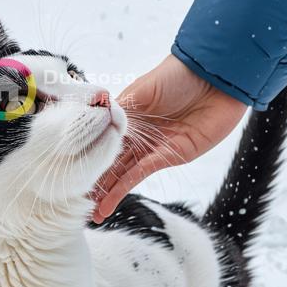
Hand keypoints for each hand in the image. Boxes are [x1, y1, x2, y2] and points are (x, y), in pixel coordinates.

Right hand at [92, 54, 246, 221]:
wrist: (215, 77)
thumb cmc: (178, 74)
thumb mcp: (143, 89)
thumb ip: (120, 111)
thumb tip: (95, 125)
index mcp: (130, 116)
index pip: (104, 141)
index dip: (89, 157)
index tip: (71, 172)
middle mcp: (141, 134)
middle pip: (114, 161)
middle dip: (97, 181)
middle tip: (77, 201)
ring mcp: (156, 146)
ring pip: (127, 172)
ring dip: (110, 192)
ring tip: (94, 212)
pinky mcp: (174, 155)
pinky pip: (145, 172)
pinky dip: (127, 185)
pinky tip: (112, 199)